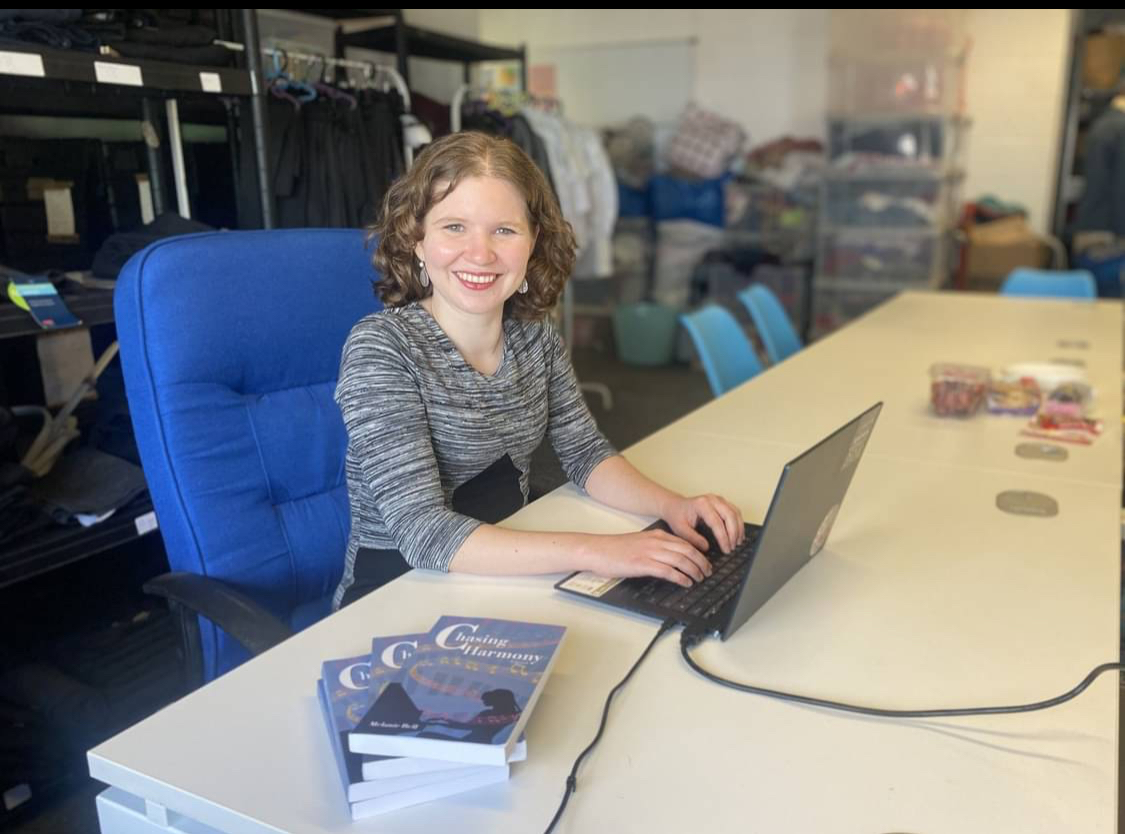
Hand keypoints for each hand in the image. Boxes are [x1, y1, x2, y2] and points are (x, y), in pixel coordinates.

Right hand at [583, 530, 711, 587]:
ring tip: (700, 578)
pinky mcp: (643, 564)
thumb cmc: (615, 549)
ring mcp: (650, 552)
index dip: (698, 554)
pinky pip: (669, 571)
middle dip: (701, 562)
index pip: (685, 543)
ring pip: (681, 560)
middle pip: (687, 551)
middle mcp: (656, 542)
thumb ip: (655, 547)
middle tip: (708, 572)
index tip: (705, 562)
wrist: (597, 550)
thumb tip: (671, 559)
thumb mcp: (640, 543)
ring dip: (694, 571)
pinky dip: (681, 577)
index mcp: (656, 535)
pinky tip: (686, 583)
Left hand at [661, 493, 744, 554]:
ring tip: (737, 543)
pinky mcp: (722, 502)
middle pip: (730, 516)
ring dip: (739, 529)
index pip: (717, 523)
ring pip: (735, 513)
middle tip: (732, 548)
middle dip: (733, 534)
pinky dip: (739, 523)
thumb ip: (693, 539)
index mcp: (701, 504)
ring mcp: (718, 499)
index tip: (726, 550)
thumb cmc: (677, 516)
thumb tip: (707, 548)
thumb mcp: (680, 530)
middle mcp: (712, 499)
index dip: (723, 538)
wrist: (675, 506)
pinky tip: (738, 535)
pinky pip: (735, 511)